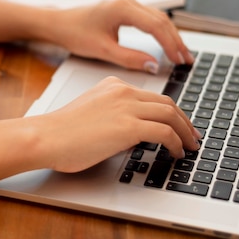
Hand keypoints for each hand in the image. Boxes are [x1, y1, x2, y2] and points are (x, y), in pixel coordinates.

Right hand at [29, 76, 201, 172]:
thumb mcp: (91, 112)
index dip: (171, 111)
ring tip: (190, 146)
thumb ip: (113, 113)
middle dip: (184, 121)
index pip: (152, 96)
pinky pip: (164, 132)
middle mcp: (122, 91)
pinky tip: (177, 153)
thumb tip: (133, 131)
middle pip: (167, 102)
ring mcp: (126, 107)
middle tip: (192, 135)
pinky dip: (176, 143)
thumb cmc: (60, 132)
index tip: (179, 124)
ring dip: (185, 132)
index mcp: (113, 85)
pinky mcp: (128, 126)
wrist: (46, 136)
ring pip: (170, 114)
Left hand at [51, 0, 194, 72]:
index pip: (155, 26)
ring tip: (181, 55)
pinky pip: (150, 19)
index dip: (170, 44)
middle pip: (161, 21)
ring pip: (158, 19)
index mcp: (121, 8)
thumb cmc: (74, 33)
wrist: (59, 23)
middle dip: (176, 41)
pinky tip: (167, 44)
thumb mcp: (102, 50)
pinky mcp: (126, 8)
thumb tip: (153, 66)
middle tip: (186, 60)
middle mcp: (127, 1)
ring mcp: (127, 3)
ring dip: (171, 36)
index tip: (179, 60)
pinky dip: (161, 32)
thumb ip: (129, 58)